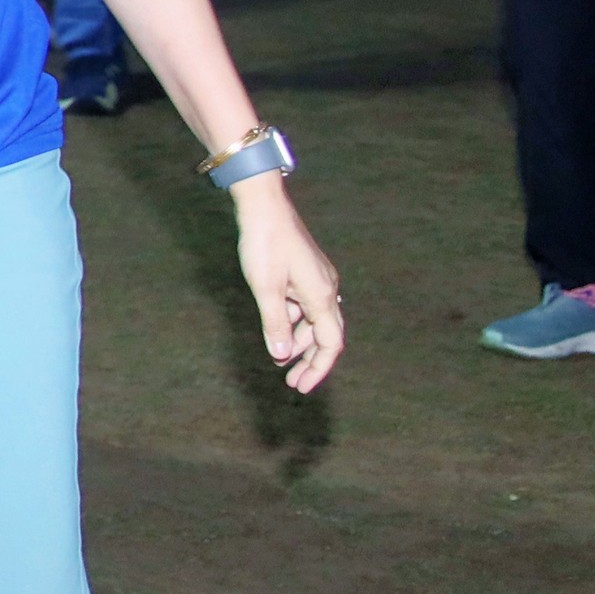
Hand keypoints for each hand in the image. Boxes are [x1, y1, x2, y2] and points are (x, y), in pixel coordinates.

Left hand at [234, 183, 343, 391]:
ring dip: (300, 342)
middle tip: (292, 382)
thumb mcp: (265, 289)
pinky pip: (305, 306)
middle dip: (311, 360)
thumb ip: (274, 324)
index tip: (302, 387)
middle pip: (326, 335)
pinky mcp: (305, 272)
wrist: (263, 206)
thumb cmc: (264, 245)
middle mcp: (326, 289)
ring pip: (314, 321)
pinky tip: (277, 329)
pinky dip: (293, 322)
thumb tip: (281, 356)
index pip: (331, 344)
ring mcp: (317, 279)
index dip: (319, 368)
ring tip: (281, 359)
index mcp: (322, 296)